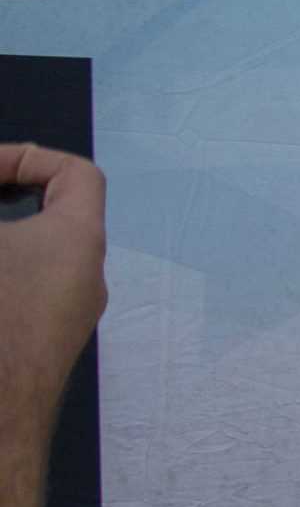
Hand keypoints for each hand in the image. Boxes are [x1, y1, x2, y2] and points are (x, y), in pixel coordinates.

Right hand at [0, 144, 107, 407]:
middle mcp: (85, 277)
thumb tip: (3, 232)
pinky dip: (3, 282)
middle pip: (49, 217)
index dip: (27, 157)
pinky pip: (20, 299)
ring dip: (2, 247)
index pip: (77, 175)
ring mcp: (65, 318)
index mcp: (78, 240)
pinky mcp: (40, 348)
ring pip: (31, 263)